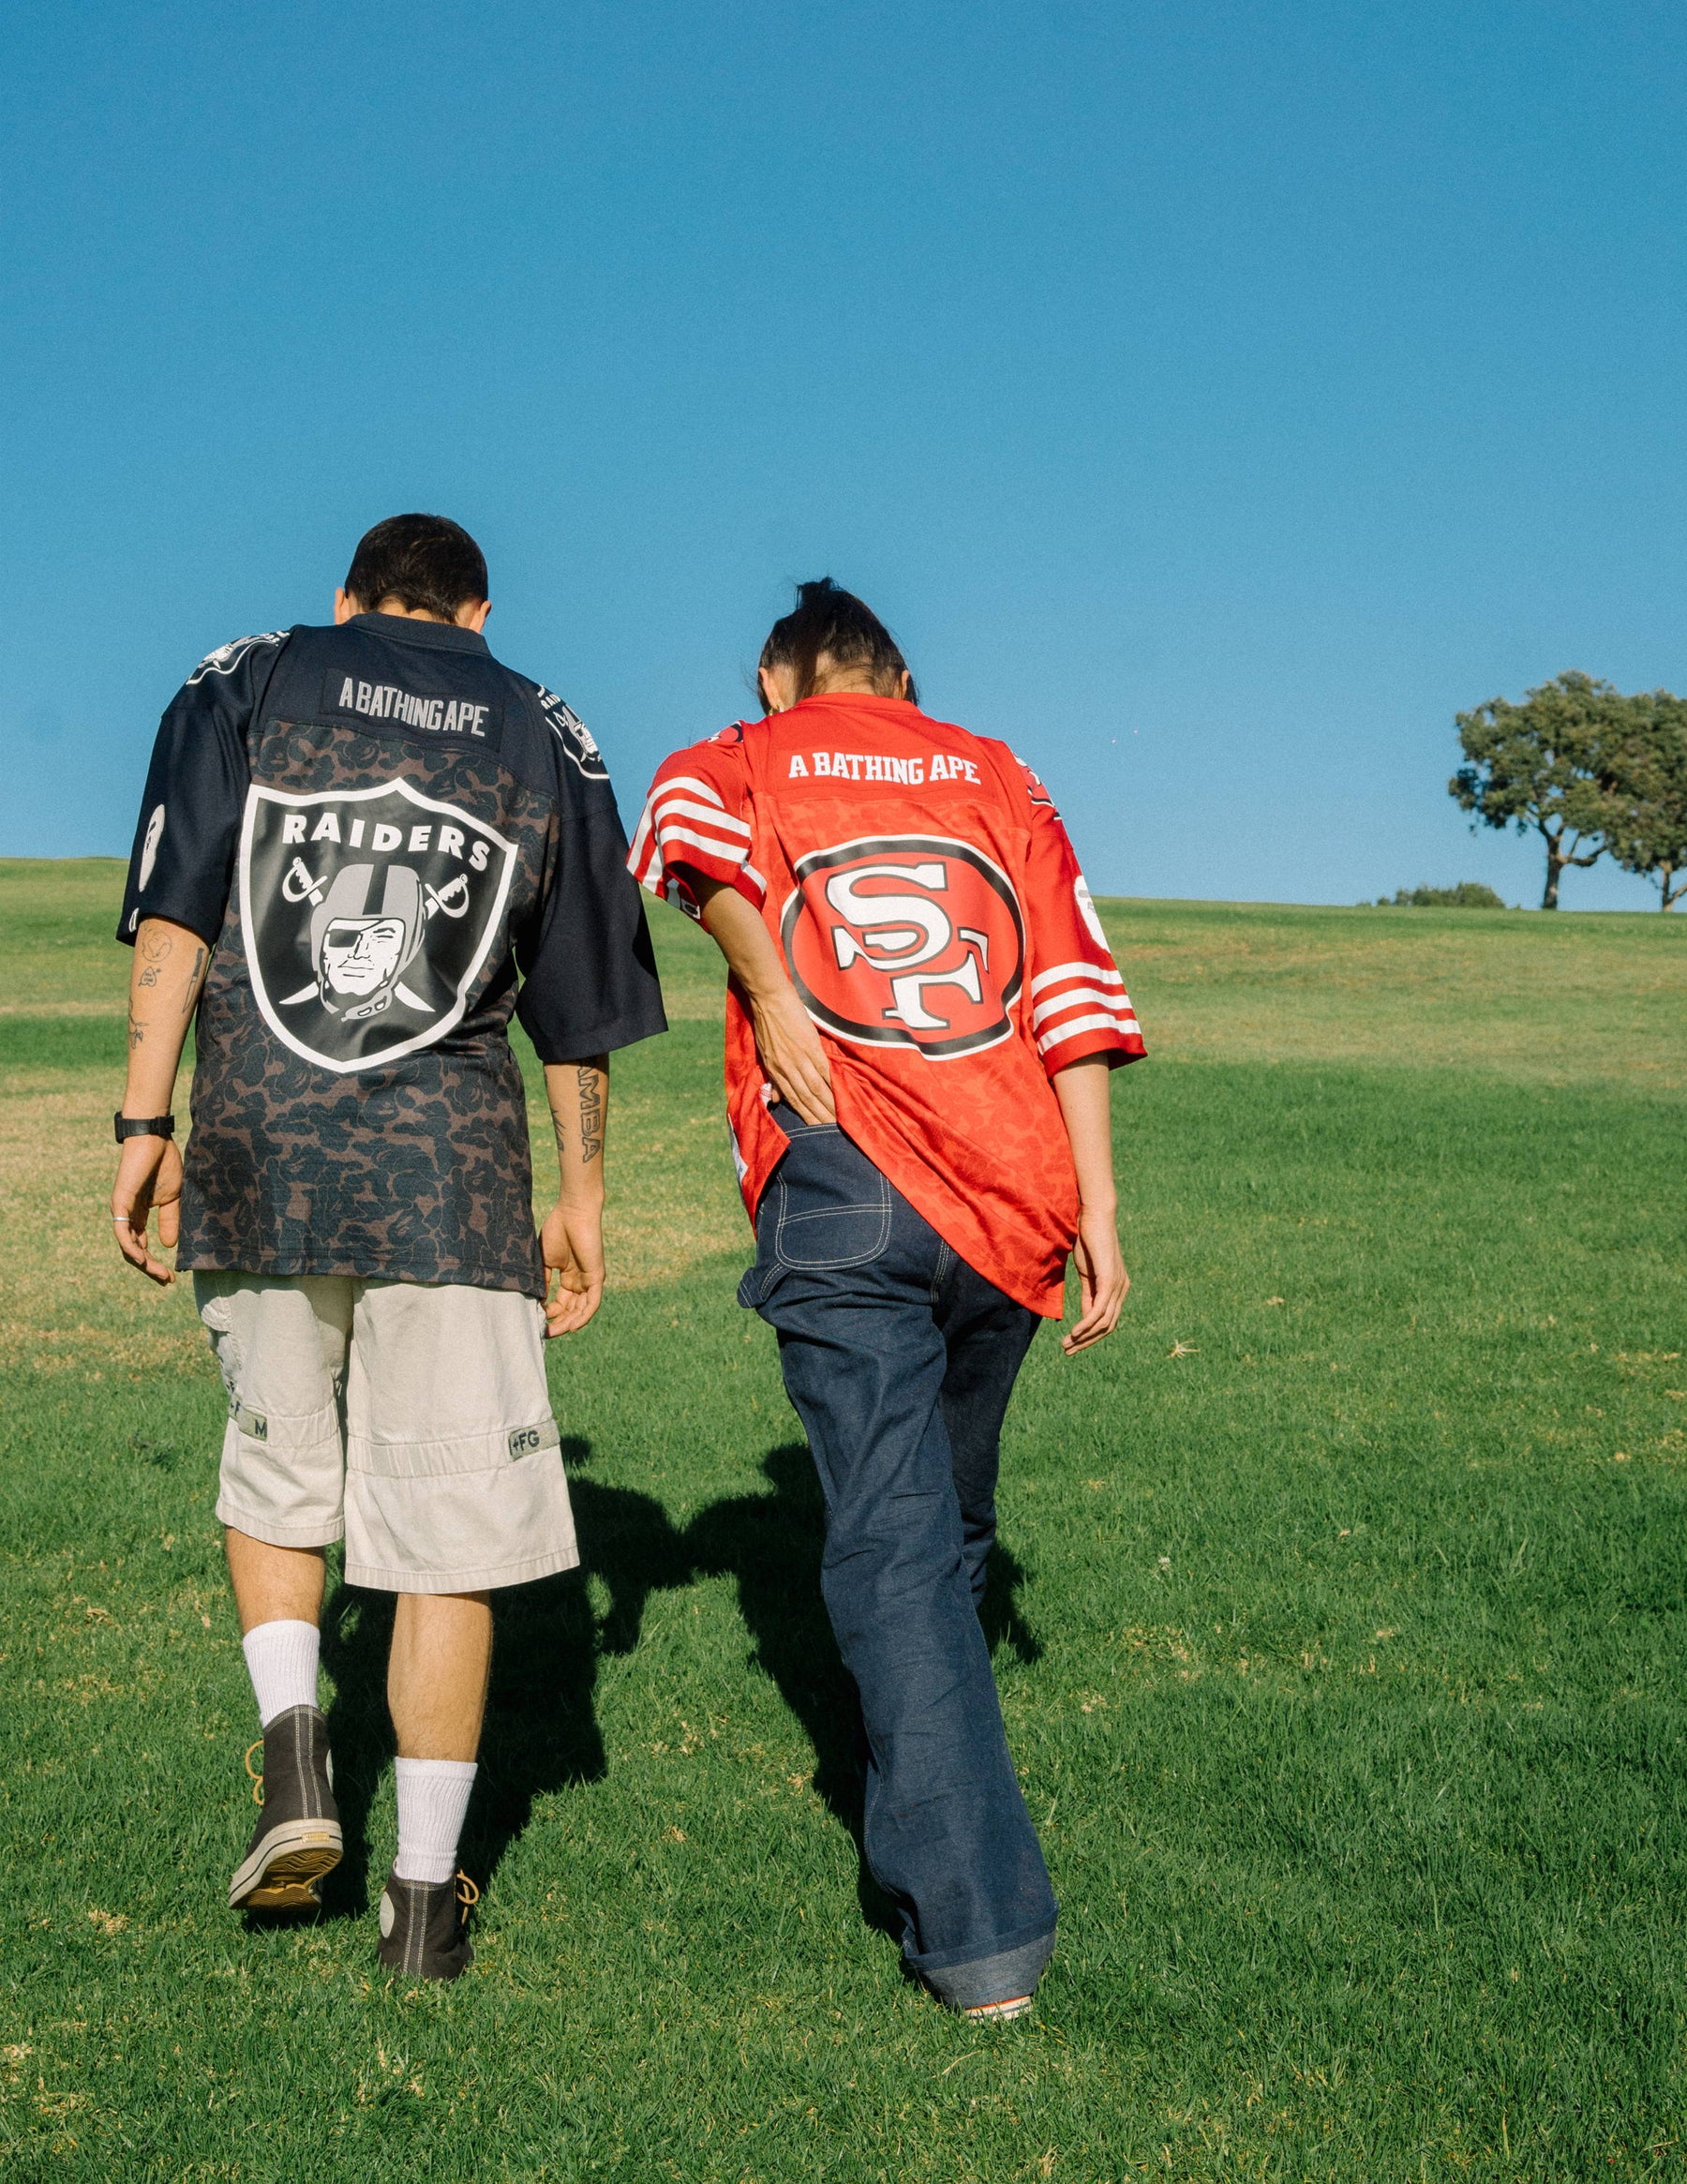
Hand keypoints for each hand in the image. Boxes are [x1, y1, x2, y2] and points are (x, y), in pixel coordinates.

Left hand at [112, 1134, 182, 1285]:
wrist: (155, 1139)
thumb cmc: (164, 1163)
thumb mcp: (173, 1198)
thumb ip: (170, 1221)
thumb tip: (170, 1246)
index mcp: (138, 1215)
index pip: (141, 1246)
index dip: (154, 1263)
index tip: (171, 1277)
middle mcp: (126, 1216)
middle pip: (133, 1251)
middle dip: (149, 1268)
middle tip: (165, 1281)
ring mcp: (121, 1210)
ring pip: (127, 1245)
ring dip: (142, 1263)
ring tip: (157, 1274)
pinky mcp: (119, 1202)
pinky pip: (122, 1231)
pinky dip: (131, 1247)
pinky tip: (142, 1259)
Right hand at [541, 1199, 604, 1336]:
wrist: (572, 1212)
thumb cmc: (557, 1230)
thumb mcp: (545, 1260)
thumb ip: (543, 1280)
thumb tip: (535, 1301)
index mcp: (568, 1277)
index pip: (560, 1303)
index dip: (549, 1314)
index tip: (535, 1321)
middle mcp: (580, 1281)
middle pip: (571, 1309)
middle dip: (557, 1322)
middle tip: (544, 1332)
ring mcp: (589, 1279)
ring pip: (581, 1309)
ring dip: (569, 1323)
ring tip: (553, 1332)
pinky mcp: (597, 1277)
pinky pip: (592, 1303)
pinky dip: (583, 1316)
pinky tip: (571, 1326)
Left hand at [748, 984, 835, 1124]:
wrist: (768, 998)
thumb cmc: (767, 1024)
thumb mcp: (764, 1053)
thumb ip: (773, 1076)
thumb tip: (777, 1099)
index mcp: (775, 1070)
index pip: (793, 1100)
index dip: (806, 1116)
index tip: (818, 1129)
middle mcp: (786, 1068)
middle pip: (806, 1098)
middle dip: (820, 1117)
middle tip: (834, 1133)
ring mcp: (799, 1058)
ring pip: (815, 1089)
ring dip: (828, 1105)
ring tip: (840, 1120)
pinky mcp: (810, 1046)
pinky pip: (823, 1070)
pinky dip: (832, 1084)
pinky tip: (842, 1095)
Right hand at [1063, 1205, 1127, 1354]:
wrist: (1094, 1217)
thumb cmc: (1089, 1241)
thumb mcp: (1087, 1273)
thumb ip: (1089, 1293)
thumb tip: (1086, 1315)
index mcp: (1118, 1288)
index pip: (1108, 1321)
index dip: (1091, 1336)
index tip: (1072, 1344)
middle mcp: (1122, 1289)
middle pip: (1108, 1327)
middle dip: (1087, 1342)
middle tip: (1068, 1351)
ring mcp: (1118, 1286)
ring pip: (1104, 1322)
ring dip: (1084, 1337)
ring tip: (1067, 1345)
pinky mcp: (1109, 1280)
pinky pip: (1098, 1311)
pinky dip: (1086, 1325)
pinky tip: (1074, 1332)